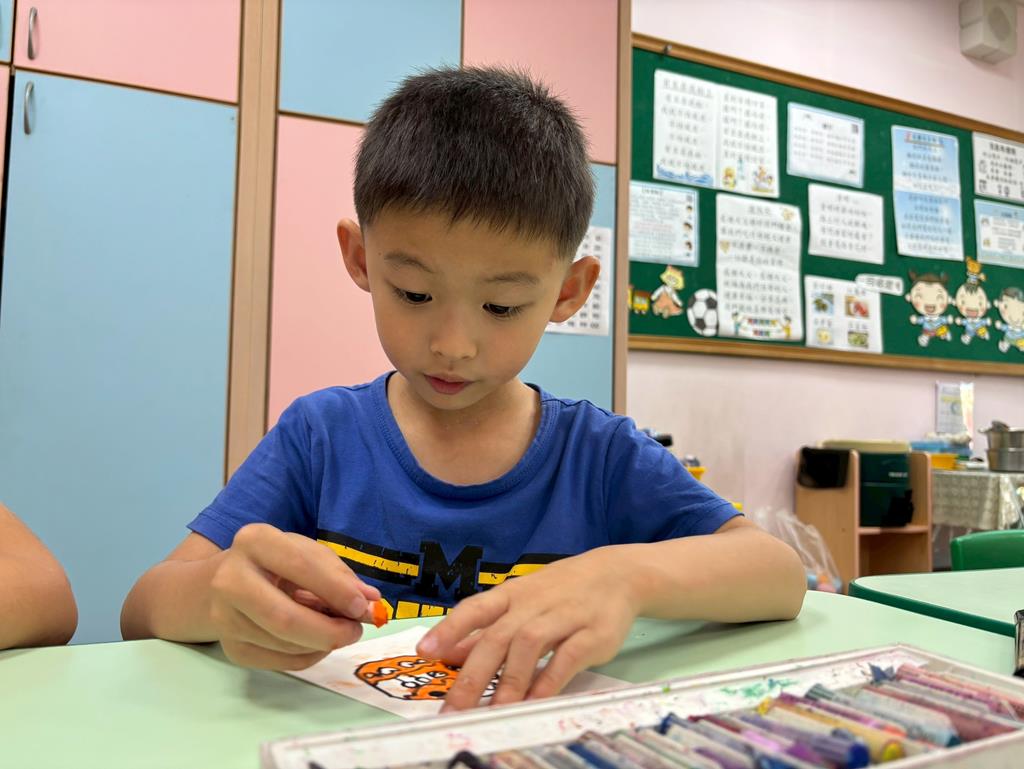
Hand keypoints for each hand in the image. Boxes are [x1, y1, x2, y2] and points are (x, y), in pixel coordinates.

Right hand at [208, 523, 379, 669]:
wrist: (222, 582)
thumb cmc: (276, 562)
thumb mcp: (307, 553)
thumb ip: (340, 575)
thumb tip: (370, 602)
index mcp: (254, 541)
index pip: (299, 565)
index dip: (335, 588)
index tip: (362, 606)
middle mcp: (230, 579)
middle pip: (284, 618)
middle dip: (328, 631)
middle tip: (355, 631)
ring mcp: (224, 618)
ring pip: (284, 645)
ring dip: (322, 644)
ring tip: (337, 630)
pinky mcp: (231, 649)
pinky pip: (280, 663)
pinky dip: (308, 656)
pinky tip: (316, 642)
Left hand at [416, 547, 637, 710]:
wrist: (616, 574)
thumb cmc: (559, 591)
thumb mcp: (520, 601)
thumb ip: (486, 628)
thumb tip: (447, 653)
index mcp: (512, 594)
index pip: (475, 609)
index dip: (450, 629)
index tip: (426, 652)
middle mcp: (533, 603)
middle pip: (498, 637)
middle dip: (473, 674)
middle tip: (454, 708)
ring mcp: (563, 616)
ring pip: (529, 646)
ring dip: (509, 681)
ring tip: (492, 713)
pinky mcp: (592, 633)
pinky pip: (567, 658)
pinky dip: (549, 680)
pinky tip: (535, 701)